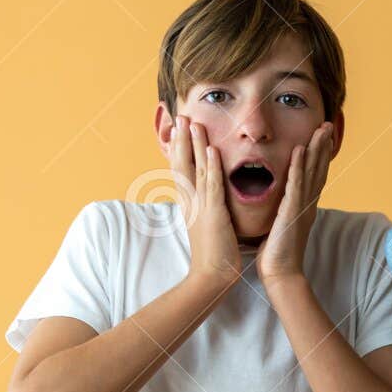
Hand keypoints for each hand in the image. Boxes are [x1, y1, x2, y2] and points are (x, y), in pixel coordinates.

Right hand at [172, 115, 241, 289]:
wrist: (211, 275)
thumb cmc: (213, 253)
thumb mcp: (205, 224)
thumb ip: (204, 208)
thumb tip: (203, 198)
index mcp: (189, 203)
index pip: (181, 170)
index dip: (178, 148)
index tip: (177, 128)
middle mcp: (190, 201)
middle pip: (181, 163)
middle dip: (181, 139)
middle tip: (180, 115)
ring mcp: (200, 206)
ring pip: (194, 168)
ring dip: (193, 144)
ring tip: (192, 122)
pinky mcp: (213, 213)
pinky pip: (211, 185)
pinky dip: (210, 166)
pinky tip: (210, 149)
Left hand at [257, 121, 334, 284]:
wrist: (280, 274)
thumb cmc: (277, 254)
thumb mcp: (282, 226)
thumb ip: (284, 211)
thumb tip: (282, 203)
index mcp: (304, 207)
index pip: (313, 176)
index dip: (319, 156)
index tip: (321, 137)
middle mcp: (307, 205)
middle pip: (318, 170)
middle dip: (322, 146)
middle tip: (327, 125)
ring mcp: (301, 208)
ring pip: (311, 173)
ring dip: (316, 150)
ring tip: (320, 129)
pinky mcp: (292, 213)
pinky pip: (295, 185)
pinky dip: (298, 167)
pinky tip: (299, 150)